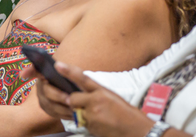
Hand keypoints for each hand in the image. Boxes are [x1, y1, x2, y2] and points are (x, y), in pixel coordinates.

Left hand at [29, 62, 155, 136]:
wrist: (138, 131)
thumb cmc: (127, 114)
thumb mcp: (113, 98)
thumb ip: (96, 93)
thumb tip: (82, 93)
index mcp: (103, 90)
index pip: (83, 78)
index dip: (68, 71)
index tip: (57, 65)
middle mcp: (96, 100)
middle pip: (72, 98)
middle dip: (72, 101)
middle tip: (81, 104)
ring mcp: (92, 114)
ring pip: (75, 112)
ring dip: (80, 114)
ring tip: (98, 116)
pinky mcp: (91, 126)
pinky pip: (81, 123)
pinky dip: (86, 123)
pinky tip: (99, 124)